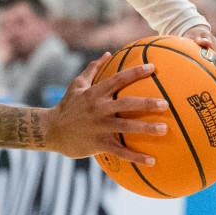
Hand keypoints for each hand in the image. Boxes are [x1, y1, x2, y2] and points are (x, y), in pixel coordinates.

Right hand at [46, 54, 169, 164]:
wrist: (50, 130)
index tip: (153, 68)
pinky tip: (152, 161)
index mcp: (94, 93)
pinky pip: (120, 151)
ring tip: (164, 130)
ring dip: (146, 129)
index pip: (117, 80)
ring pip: (125, 127)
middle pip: (125, 104)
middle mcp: (98, 109)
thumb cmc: (66, 106)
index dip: (135, 73)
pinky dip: (136, 157)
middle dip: (146, 103)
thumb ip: (92, 69)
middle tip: (165, 104)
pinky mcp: (98, 144)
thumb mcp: (76, 85)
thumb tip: (108, 54)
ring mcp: (98, 127)